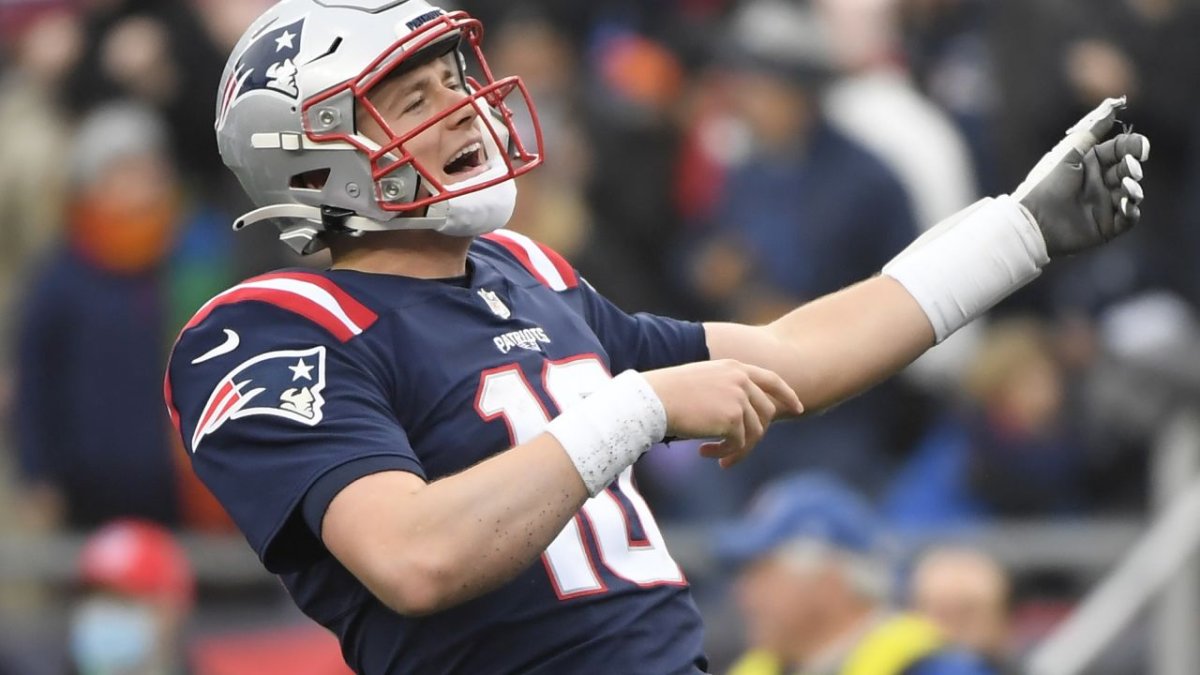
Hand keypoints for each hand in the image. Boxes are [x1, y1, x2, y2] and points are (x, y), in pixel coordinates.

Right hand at [642, 360, 802, 467]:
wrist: (652, 401)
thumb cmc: (668, 394)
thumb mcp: (702, 384)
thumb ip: (726, 393)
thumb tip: (743, 422)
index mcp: (733, 367)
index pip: (771, 379)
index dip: (787, 394)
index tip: (798, 408)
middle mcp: (741, 379)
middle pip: (765, 412)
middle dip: (754, 435)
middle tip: (733, 453)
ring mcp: (739, 397)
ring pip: (755, 432)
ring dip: (738, 449)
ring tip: (717, 457)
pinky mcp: (733, 418)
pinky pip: (739, 443)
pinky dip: (725, 453)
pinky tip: (704, 453)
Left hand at [1013, 96, 1149, 257]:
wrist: (1032, 219)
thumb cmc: (1046, 183)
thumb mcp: (1069, 152)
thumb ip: (1091, 130)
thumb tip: (1113, 105)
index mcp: (1090, 163)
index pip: (1121, 149)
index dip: (1133, 147)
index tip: (1140, 149)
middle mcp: (1098, 183)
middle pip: (1129, 170)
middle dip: (1133, 167)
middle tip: (1129, 170)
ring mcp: (1103, 205)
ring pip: (1132, 193)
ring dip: (1134, 189)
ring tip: (1126, 186)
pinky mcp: (1105, 227)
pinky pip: (1128, 219)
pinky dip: (1132, 211)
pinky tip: (1125, 205)